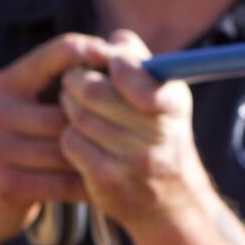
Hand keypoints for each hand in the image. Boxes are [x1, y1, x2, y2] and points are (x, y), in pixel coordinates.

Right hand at [0, 34, 111, 244]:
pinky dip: (87, 185)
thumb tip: (126, 49)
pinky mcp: (7, 183)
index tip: (131, 67)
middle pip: (72, 110)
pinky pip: (64, 182)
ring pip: (71, 148)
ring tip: (125, 158)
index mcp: (7, 83)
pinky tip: (104, 186)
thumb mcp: (32, 105)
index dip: (101, 54)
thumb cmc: (24, 142)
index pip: (61, 51)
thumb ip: (68, 80)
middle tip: (138, 130)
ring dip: (98, 157)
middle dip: (104, 122)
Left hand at [58, 30, 215, 235]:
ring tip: (79, 110)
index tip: (110, 64)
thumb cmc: (162, 136)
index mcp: (174, 103)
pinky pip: (71, 143)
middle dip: (76, 82)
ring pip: (77, 116)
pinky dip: (71, 137)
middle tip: (76, 83)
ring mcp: (134, 158)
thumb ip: (141, 63)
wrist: (172, 202)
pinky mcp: (109, 180)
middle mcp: (160, 132)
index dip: (116, 64)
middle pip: (92, 90)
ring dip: (70, 109)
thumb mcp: (167, 97)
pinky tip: (81, 138)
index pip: (134, 71)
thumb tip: (111, 42)